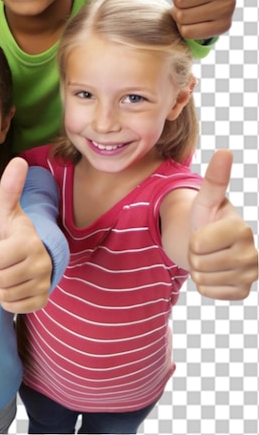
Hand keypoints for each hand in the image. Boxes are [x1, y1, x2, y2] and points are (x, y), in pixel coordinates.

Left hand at [0, 157, 52, 313]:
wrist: (36, 252)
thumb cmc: (15, 230)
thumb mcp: (8, 210)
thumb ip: (10, 188)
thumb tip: (18, 160)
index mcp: (30, 243)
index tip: (1, 246)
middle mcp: (40, 265)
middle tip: (4, 260)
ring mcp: (43, 284)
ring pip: (4, 294)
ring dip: (1, 285)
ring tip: (10, 270)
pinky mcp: (41, 301)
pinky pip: (13, 308)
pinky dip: (9, 298)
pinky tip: (15, 284)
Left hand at [189, 150, 257, 299]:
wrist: (210, 243)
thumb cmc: (206, 218)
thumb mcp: (205, 199)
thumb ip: (215, 179)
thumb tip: (224, 151)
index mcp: (242, 230)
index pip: (198, 243)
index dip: (192, 238)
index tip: (203, 231)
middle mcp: (252, 254)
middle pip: (198, 263)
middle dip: (194, 254)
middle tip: (203, 246)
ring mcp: (250, 276)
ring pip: (202, 279)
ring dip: (198, 269)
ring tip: (208, 257)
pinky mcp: (242, 292)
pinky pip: (209, 293)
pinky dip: (204, 284)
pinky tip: (213, 271)